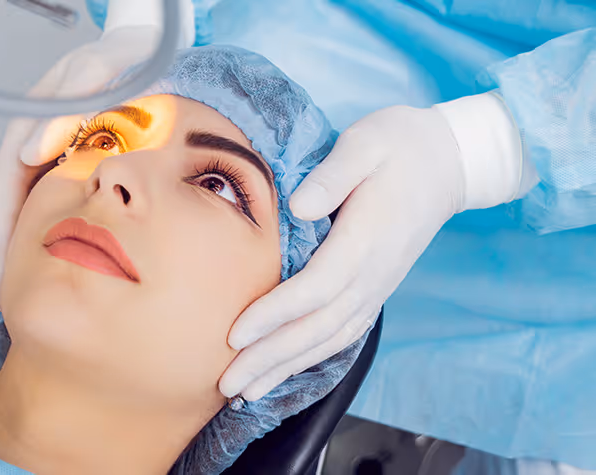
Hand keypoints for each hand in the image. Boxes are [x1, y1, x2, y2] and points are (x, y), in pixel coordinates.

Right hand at [0, 26, 161, 308]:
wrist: (140, 47)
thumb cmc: (122, 57)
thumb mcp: (97, 71)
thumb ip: (66, 107)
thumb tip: (28, 154)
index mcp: (31, 121)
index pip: (7, 184)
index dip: (6, 228)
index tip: (7, 268)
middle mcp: (33, 137)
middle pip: (8, 201)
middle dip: (6, 250)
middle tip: (4, 298)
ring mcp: (48, 149)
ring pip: (26, 203)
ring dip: (22, 245)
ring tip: (21, 290)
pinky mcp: (66, 157)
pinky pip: (48, 198)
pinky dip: (46, 229)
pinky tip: (55, 258)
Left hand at [219, 94, 527, 400]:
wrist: (450, 161)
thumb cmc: (400, 146)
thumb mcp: (367, 143)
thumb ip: (333, 175)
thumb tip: (297, 206)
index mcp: (366, 239)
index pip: (315, 289)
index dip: (274, 315)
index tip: (235, 334)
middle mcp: (373, 273)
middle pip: (317, 328)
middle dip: (269, 358)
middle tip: (227, 383)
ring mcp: (378, 285)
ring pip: (329, 339)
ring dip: (286, 367)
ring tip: (246, 391)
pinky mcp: (376, 287)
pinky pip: (343, 332)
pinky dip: (311, 357)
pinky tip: (286, 370)